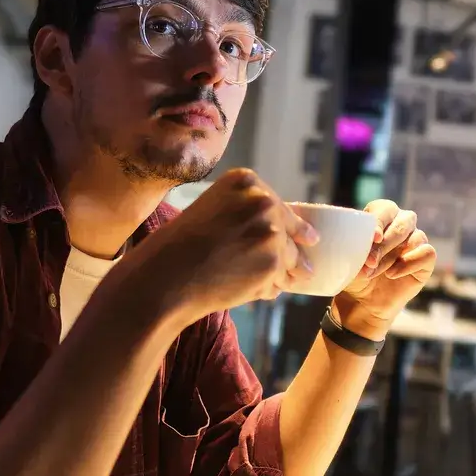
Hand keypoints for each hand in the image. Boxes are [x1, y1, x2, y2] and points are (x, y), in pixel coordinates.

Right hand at [141, 168, 318, 321]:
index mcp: (246, 181)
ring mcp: (270, 232)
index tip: (309, 238)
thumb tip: (300, 234)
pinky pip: (280, 281)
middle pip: (289, 232)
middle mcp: (262, 201)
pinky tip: (255, 294)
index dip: (291, 225)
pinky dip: (269, 290)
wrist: (166, 274)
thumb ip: (248, 214)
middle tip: (304, 270)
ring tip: (264, 285)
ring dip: (280, 274)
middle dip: (291, 252)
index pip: (278, 206)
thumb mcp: (214, 210)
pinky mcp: (272, 264)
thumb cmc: (181, 245)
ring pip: (289, 259)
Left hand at [332, 200, 435, 339]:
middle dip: (385, 243)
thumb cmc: (353, 273)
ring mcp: (415, 241)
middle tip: (370, 261)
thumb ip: (354, 240)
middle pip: (403, 222)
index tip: (373, 238)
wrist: (361, 302)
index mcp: (381, 216)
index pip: (385, 209)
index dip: (380, 221)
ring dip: (391, 256)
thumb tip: (368, 237)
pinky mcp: (425, 260)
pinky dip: (409, 263)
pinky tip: (392, 274)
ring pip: (414, 238)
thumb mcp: (348, 255)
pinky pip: (427, 253)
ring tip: (374, 272)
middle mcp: (401, 224)